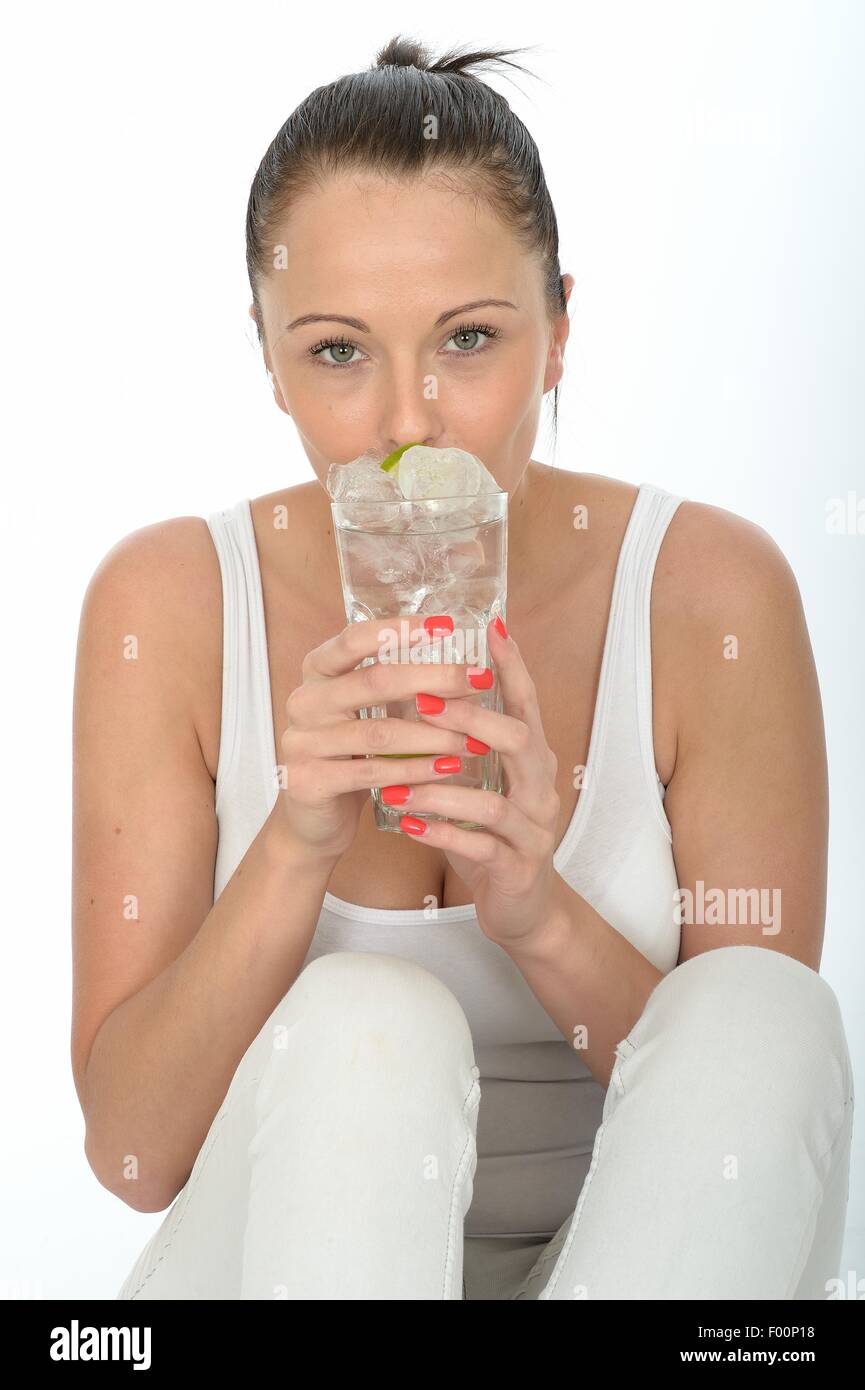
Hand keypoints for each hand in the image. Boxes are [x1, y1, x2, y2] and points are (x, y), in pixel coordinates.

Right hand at [272, 616, 498, 864]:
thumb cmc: (350, 757)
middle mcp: (304, 701)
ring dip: (434, 734)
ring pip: (379, 733)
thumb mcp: (365, 713)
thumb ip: (395, 686)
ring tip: (473, 738)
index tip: (447, 626)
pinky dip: (414, 770)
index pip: (355, 639)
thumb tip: (462, 662)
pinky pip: (372, 772)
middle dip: (434, 679)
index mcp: (316, 673)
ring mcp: (302, 743)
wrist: (312, 821)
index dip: (399, 629)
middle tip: (479, 680)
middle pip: (374, 681)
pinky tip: (447, 769)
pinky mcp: (308, 782)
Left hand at [389, 618, 562, 949]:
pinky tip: (408, 827)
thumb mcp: (481, 781)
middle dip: (471, 719)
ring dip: (442, 790)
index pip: (527, 703)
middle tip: (422, 700)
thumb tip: (409, 691)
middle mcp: (541, 788)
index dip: (512, 666)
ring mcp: (533, 830)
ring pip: (493, 802)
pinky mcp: (518, 868)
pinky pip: (479, 848)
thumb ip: (459, 742)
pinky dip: (442, 835)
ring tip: (397, 784)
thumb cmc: (494, 834)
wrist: (525, 907)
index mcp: (534, 759)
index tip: (491, 627)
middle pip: (518, 741)